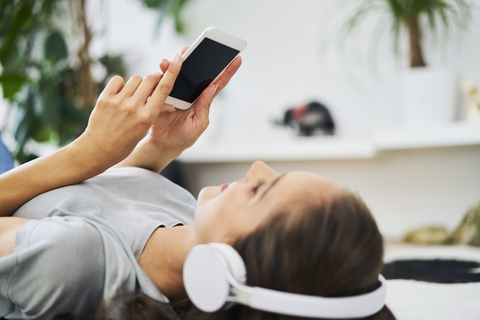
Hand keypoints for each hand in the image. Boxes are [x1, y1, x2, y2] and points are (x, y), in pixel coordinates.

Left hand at [76, 52, 182, 169]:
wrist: (98, 149)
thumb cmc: (124, 142)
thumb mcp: (143, 129)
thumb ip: (153, 112)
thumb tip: (166, 101)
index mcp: (147, 116)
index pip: (163, 89)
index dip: (172, 71)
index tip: (177, 58)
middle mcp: (133, 107)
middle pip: (150, 79)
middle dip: (154, 78)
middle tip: (153, 83)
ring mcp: (118, 102)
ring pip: (135, 79)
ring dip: (137, 83)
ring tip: (132, 95)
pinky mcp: (105, 98)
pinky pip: (118, 80)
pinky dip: (121, 84)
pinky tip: (119, 95)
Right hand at [148, 47, 241, 153]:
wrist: (164, 144)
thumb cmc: (185, 136)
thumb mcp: (199, 124)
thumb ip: (205, 106)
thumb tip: (212, 87)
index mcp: (203, 99)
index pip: (217, 83)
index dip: (227, 71)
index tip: (237, 59)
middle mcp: (191, 92)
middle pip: (196, 72)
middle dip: (198, 58)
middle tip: (197, 47)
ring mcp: (177, 92)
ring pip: (178, 73)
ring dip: (177, 63)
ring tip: (177, 56)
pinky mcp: (162, 94)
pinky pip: (163, 81)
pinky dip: (163, 74)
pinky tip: (163, 70)